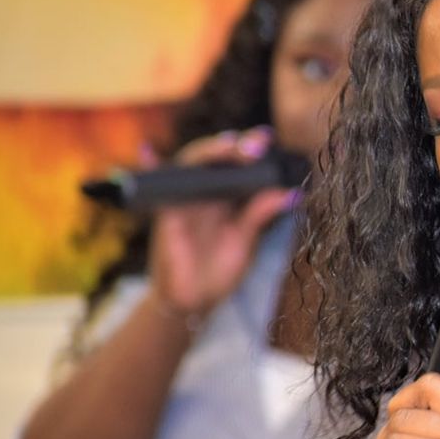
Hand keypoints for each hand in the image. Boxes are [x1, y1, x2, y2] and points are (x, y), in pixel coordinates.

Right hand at [145, 127, 298, 317]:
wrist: (195, 301)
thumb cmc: (220, 268)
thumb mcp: (246, 240)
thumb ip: (262, 214)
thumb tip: (292, 193)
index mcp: (229, 195)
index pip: (239, 163)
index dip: (251, 147)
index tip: (269, 138)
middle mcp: (206, 192)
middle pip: (217, 157)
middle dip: (236, 146)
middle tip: (259, 143)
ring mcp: (185, 200)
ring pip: (192, 164)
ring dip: (209, 151)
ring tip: (230, 144)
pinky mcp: (167, 214)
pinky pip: (158, 188)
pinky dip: (149, 166)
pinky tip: (147, 151)